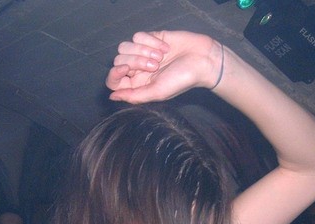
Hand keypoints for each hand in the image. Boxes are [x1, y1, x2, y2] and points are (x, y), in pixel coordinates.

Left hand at [106, 31, 222, 103]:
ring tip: (161, 57)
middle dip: (136, 61)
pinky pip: (138, 35)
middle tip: (155, 65)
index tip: (126, 69)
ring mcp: (143, 52)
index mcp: (137, 85)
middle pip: (119, 60)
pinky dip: (152, 41)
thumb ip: (134, 96)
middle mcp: (137, 69)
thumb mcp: (157, 92)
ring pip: (125, 46)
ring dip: (144, 51)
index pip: (113, 80)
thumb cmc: (181, 80)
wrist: (202, 60)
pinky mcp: (150, 38)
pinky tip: (165, 48)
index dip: (114, 73)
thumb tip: (112, 97)